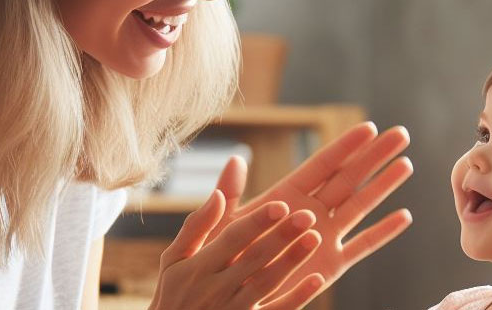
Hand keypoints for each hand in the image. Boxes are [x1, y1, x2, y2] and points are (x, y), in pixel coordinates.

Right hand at [148, 190, 324, 309]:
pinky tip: (317, 279)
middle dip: (282, 236)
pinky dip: (297, 297)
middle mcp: (216, 289)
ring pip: (267, 283)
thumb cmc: (174, 293)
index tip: (281, 205)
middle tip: (308, 215)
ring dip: (292, 261)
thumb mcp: (174, 260)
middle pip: (255, 258)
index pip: (233, 239)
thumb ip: (197, 227)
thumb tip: (217, 194)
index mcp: (199, 267)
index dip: (257, 222)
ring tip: (315, 238)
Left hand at [211, 122, 413, 302]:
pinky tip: (404, 217)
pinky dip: (383, 233)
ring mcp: (323, 237)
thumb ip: (230, 193)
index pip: (323, 165)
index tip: (370, 127)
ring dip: (383, 186)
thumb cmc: (224, 257)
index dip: (347, 146)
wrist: (232, 297)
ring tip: (406, 164)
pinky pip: (362, 246)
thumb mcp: (225, 223)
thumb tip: (235, 159)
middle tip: (401, 134)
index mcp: (287, 196)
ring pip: (360, 206)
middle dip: (375, 156)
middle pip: (349, 178)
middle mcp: (310, 212)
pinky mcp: (331, 265)